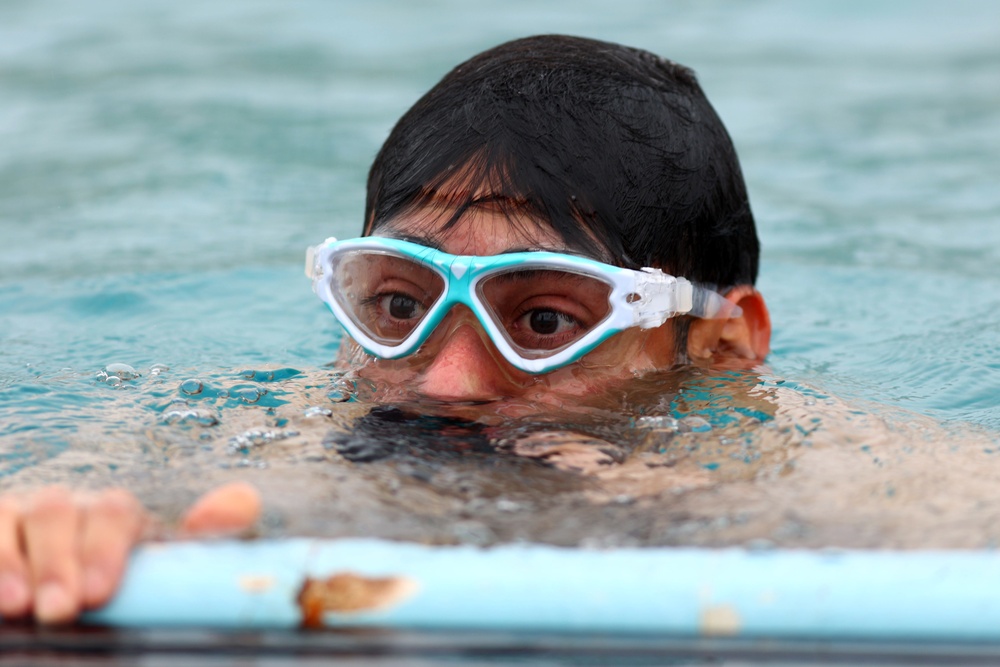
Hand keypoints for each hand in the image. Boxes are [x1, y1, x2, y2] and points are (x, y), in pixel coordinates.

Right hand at [0, 482, 259, 624]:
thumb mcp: (167, 568)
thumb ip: (207, 537)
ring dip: (18, 562)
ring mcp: (24, 518)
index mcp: (117, 517)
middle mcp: (70, 510)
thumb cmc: (128, 590)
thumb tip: (242, 501)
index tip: (99, 594)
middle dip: (61, 561)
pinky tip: (1, 599)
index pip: (115, 512)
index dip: (106, 548)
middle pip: (61, 510)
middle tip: (64, 609)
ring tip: (24, 608)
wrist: (84, 600)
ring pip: (19, 515)